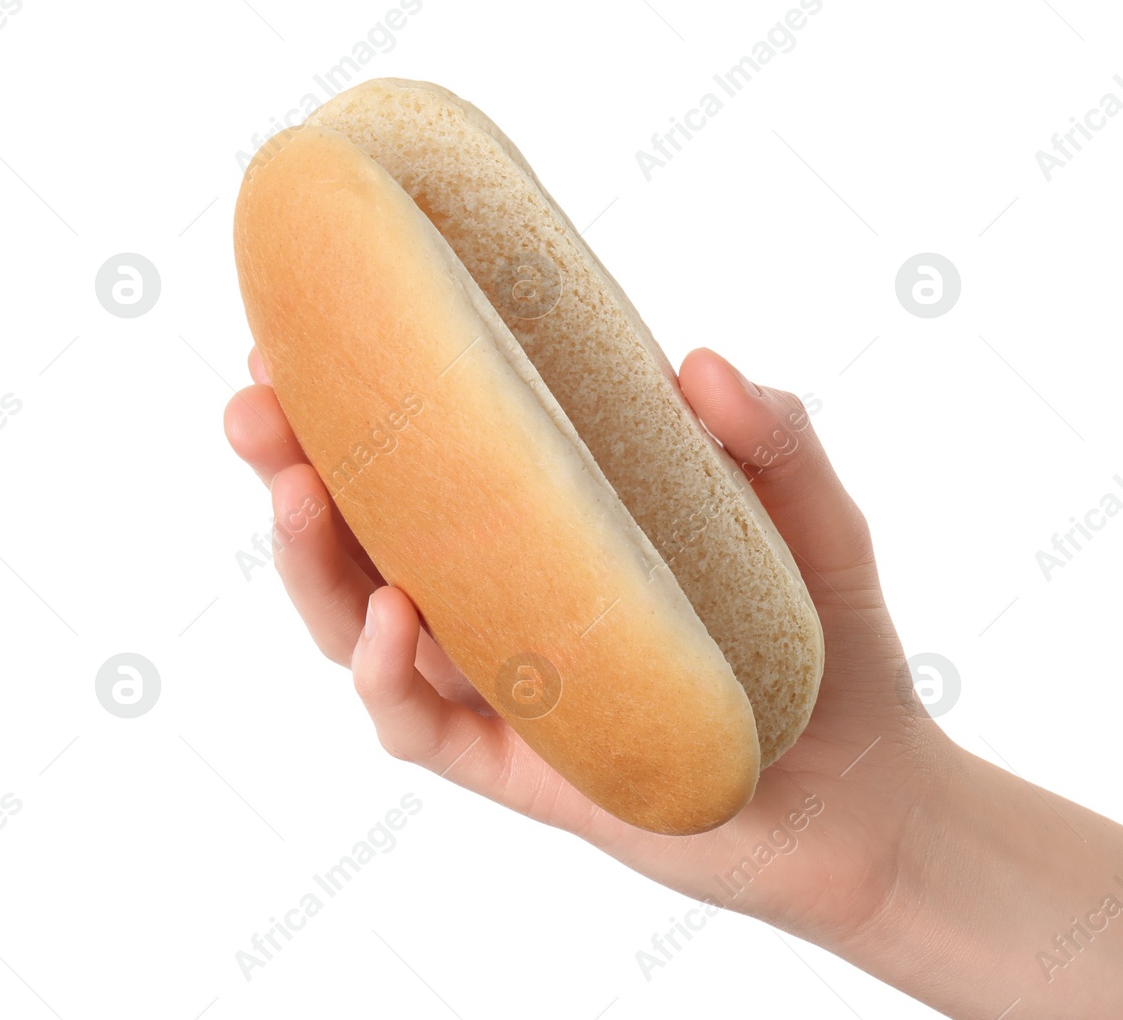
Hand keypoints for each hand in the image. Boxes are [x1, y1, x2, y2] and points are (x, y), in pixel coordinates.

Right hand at [224, 346, 956, 949]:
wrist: (866, 788)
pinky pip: (418, 724)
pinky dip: (385, 674)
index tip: (294, 333)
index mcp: (554, 522)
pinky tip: (389, 618)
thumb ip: (774, 435)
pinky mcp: (517, 764)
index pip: (436, 452)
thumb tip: (696, 361)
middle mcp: (508, 595)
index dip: (355, 395)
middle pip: (366, 529)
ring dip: (313, 560)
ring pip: (358, 624)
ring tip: (299, 490)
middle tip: (256, 407)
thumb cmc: (828, 641)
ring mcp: (504, 681)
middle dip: (293, 464)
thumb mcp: (815, 518)